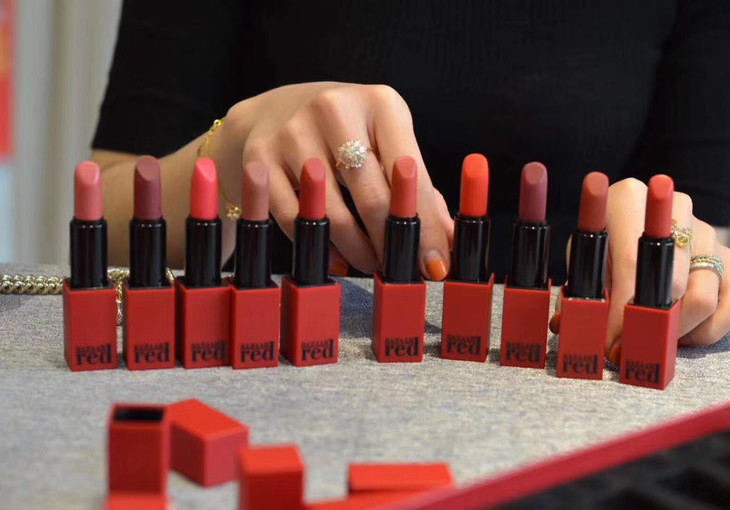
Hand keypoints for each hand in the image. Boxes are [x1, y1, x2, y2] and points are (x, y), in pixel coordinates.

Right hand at [215, 82, 452, 278]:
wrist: (273, 112)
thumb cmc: (346, 131)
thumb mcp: (386, 141)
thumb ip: (420, 188)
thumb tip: (449, 243)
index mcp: (379, 103)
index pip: (410, 173)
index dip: (426, 224)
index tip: (437, 263)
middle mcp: (334, 110)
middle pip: (372, 196)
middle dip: (392, 243)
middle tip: (403, 270)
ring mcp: (292, 134)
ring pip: (332, 214)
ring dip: (358, 251)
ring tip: (372, 264)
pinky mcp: (259, 160)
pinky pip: (294, 220)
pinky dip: (321, 247)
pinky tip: (338, 259)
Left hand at [551, 178, 729, 361]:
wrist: (631, 218)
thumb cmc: (602, 241)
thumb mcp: (583, 257)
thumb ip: (578, 290)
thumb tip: (565, 326)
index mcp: (629, 201)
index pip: (632, 263)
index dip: (622, 310)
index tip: (611, 342)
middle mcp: (676, 210)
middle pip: (674, 285)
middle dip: (649, 327)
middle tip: (628, 350)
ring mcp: (706, 232)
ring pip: (702, 300)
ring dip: (674, 333)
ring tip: (648, 338)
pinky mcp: (726, 257)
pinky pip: (725, 309)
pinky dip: (701, 332)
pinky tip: (675, 334)